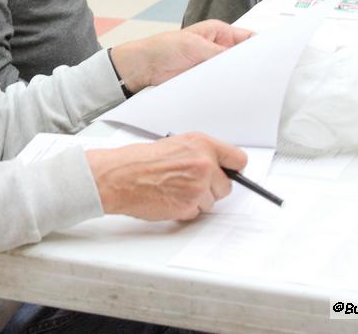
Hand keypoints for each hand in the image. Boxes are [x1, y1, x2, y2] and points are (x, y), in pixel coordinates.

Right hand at [86, 132, 246, 220]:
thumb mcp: (174, 144)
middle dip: (211, 188)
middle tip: (190, 183)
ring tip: (174, 189)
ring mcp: (197, 187)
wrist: (119, 176)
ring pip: (211, 201)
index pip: (237, 159)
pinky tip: (169, 198)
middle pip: (226, 185)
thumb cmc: (139, 160)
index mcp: (201, 145)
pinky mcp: (188, 206)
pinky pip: (196, 212)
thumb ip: (199, 153)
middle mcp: (203, 164)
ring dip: (197, 200)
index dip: (233, 169)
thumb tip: (215, 165)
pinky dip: (185, 209)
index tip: (231, 173)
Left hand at [108, 20, 252, 92]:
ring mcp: (212, 67)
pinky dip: (228, 91)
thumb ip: (219, 54)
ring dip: (240, 81)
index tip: (273, 58)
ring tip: (252, 89)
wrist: (141, 69)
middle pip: (244, 59)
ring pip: (234, 75)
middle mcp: (218, 50)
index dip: (261, 48)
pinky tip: (235, 96)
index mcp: (219, 33)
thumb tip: (242, 62)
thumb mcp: (194, 46)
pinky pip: (222, 87)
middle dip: (252, 68)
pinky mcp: (206, 83)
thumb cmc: (162, 48)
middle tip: (264, 78)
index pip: (248, 39)